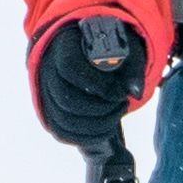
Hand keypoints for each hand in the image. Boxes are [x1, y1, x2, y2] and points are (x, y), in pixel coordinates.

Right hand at [34, 15, 146, 147]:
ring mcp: (46, 94)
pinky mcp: (50, 113)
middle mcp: (48, 70)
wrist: (93, 55)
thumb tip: (136, 93)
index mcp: (64, 46)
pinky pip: (63, 133)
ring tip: (118, 112)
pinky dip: (87, 137)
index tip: (121, 93)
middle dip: (101, 108)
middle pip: (66, 98)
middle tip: (123, 103)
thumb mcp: (125, 50)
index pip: (70, 66)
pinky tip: (108, 128)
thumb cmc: (111, 50)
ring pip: (64, 120)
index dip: (98, 84)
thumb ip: (132, 68)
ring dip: (97, 124)